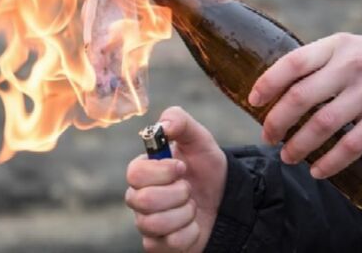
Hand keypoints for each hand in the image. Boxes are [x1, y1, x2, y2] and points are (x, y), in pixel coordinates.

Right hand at [125, 107, 226, 251]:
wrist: (227, 200)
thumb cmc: (207, 168)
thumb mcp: (199, 139)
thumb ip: (179, 121)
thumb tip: (161, 126)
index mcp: (143, 172)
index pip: (134, 173)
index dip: (162, 171)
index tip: (182, 168)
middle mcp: (139, 198)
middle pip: (143, 201)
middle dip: (177, 193)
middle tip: (189, 189)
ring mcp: (147, 224)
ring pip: (155, 224)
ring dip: (185, 213)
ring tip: (192, 206)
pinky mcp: (158, 246)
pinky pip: (170, 243)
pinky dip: (190, 232)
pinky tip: (194, 225)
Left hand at [248, 33, 361, 179]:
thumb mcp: (346, 49)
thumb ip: (316, 64)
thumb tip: (273, 91)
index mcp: (337, 47)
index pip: (294, 62)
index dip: (269, 82)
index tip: (253, 101)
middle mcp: (351, 67)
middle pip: (302, 97)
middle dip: (277, 122)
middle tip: (268, 137)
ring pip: (323, 125)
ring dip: (299, 146)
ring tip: (287, 156)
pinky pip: (351, 146)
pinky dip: (330, 163)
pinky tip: (317, 171)